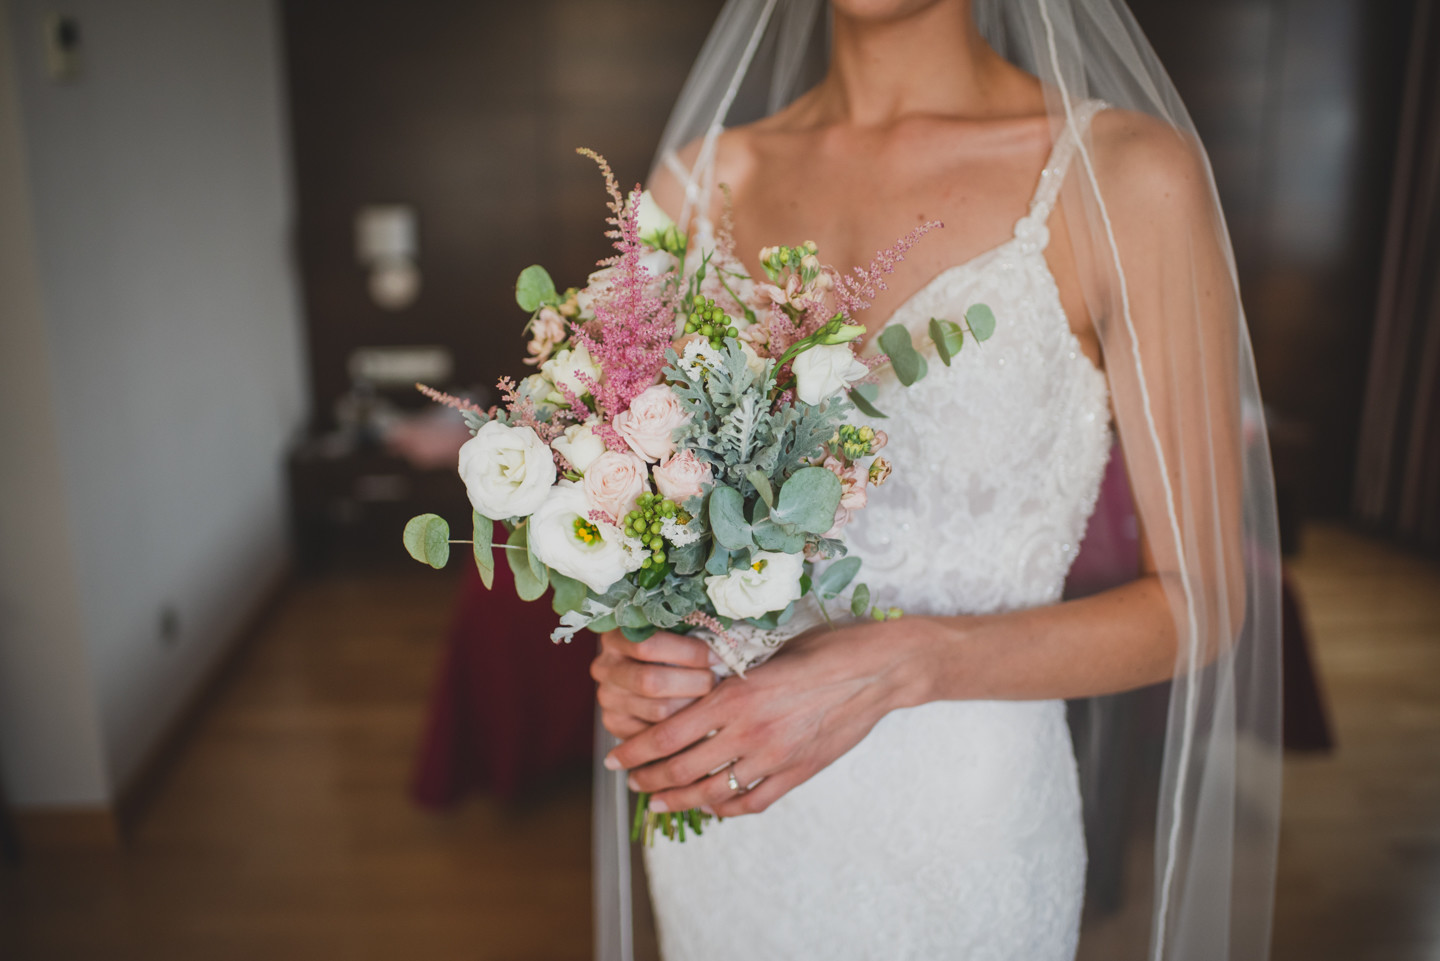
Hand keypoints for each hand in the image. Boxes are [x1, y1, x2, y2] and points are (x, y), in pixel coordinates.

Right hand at [591, 629, 716, 739]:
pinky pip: (655, 734)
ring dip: (693, 707)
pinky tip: (699, 718)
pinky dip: (683, 728)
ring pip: (658, 711)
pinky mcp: (614, 724)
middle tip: (716, 682)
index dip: (688, 652)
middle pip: (652, 682)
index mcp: (617, 636)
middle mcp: (605, 667)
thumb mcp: (677, 633)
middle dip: (693, 683)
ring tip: (712, 699)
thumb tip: (724, 646)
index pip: (648, 646)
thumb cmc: (675, 648)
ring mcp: (607, 698)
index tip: (718, 656)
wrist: (651, 675)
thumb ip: (692, 635)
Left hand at [604, 619, 926, 817]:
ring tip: (660, 799)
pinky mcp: (798, 774)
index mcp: (734, 696)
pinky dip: (725, 809)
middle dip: (648, 779)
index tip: (614, 757)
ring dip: (679, 799)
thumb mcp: (765, 654)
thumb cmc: (823, 650)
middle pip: (681, 770)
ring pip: (712, 793)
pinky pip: (751, 803)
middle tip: (630, 781)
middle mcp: (749, 732)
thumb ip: (728, 680)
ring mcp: (775, 758)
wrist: (878, 670)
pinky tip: (710, 806)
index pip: (667, 735)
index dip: (634, 751)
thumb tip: (691, 693)